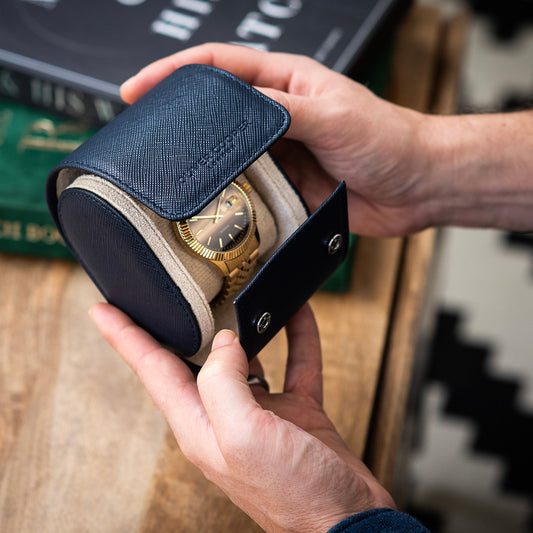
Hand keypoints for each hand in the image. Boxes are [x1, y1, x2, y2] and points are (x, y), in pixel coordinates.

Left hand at [90, 303, 394, 532]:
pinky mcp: (295, 409)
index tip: (104, 308)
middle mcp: (224, 415)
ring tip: (239, 292)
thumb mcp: (244, 437)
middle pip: (193, 358)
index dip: (125, 336)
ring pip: (245, 356)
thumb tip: (225, 341)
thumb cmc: (293, 496)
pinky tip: (298, 313)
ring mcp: (261, 412)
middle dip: (180, 324)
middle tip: (172, 292)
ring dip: (244, 324)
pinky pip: (293, 362)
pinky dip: (296, 336)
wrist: (348, 520)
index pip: (152, 369)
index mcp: (199, 424)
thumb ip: (223, 383)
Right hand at [121, 43, 431, 236]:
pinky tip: (214, 206)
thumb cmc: (388, 140)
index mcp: (286, 83)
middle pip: (215, 113)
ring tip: (173, 177)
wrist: (415, 186)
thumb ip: (283, 111)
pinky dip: (230, 198)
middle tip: (145, 136)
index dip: (173, 73)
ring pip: (228, 156)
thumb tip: (237, 110)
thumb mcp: (335, 115)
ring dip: (204, 166)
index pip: (218, 68)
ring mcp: (279, 153)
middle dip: (179, 121)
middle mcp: (277, 116)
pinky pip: (248, 190)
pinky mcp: (285, 186)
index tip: (138, 88)